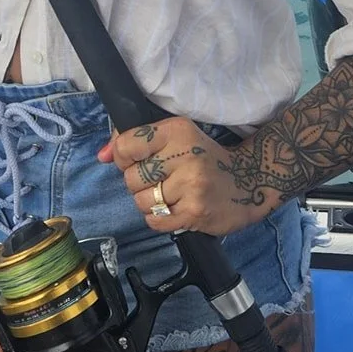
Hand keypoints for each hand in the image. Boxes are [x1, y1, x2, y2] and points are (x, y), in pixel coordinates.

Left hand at [99, 117, 269, 236]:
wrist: (250, 182)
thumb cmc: (205, 158)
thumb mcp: (175, 138)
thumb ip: (135, 142)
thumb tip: (101, 155)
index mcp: (177, 131)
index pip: (126, 145)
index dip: (124, 157)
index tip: (139, 160)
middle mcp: (185, 155)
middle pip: (131, 178)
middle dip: (140, 183)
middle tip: (162, 179)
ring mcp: (191, 186)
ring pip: (141, 201)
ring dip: (150, 203)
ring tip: (172, 195)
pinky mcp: (195, 213)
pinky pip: (154, 221)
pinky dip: (159, 218)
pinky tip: (176, 208)